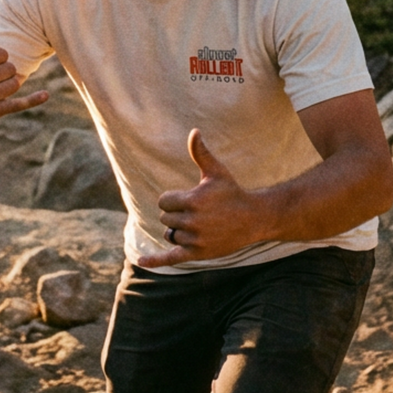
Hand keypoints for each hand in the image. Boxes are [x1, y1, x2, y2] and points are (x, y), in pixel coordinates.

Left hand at [136, 129, 266, 267]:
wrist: (252, 218)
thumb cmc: (232, 192)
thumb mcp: (216, 172)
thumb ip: (200, 153)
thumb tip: (194, 131)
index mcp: (193, 201)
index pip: (163, 202)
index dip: (173, 199)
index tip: (189, 199)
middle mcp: (192, 222)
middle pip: (165, 218)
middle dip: (176, 214)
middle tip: (198, 212)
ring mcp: (195, 240)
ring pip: (170, 234)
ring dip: (178, 230)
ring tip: (199, 225)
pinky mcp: (197, 254)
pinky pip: (170, 258)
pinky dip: (154, 260)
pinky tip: (140, 260)